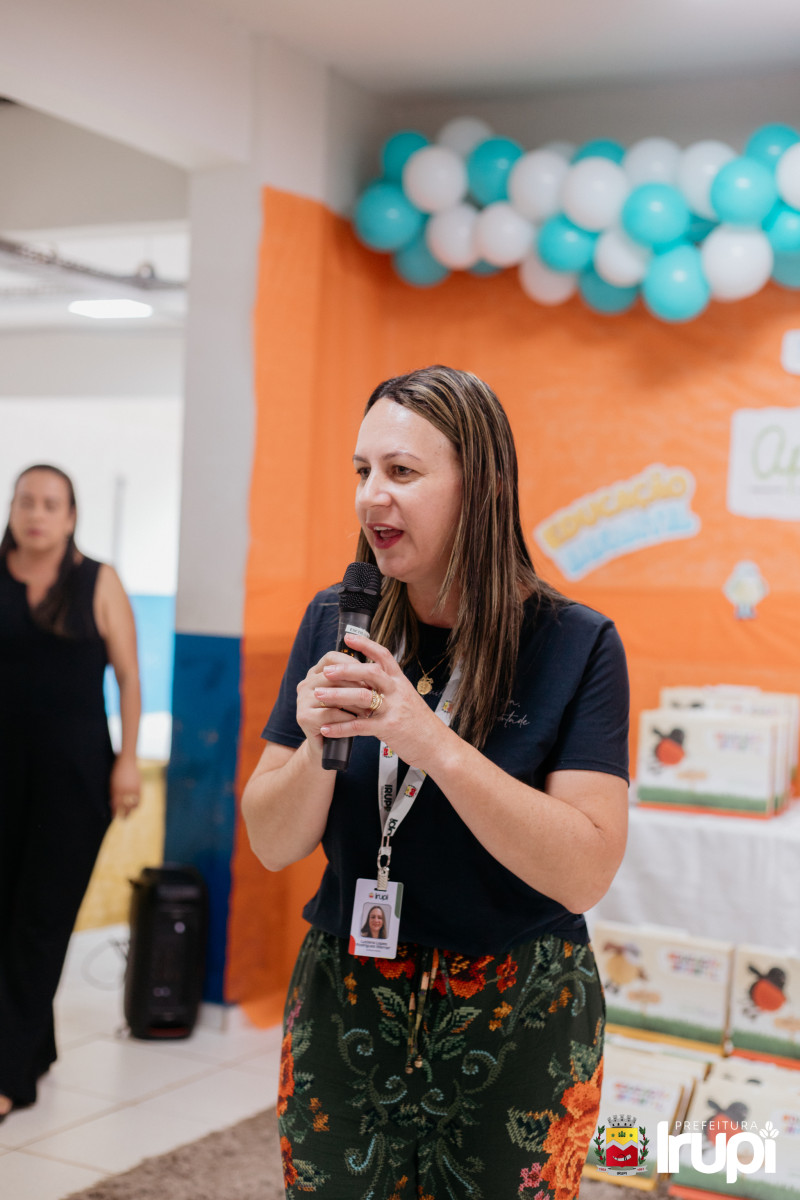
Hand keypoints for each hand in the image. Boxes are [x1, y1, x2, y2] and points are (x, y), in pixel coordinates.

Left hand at [110, 756, 140, 818]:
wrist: (127, 761)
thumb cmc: (116, 771)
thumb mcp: (112, 782)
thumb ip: (113, 793)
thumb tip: (113, 804)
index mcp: (117, 789)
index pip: (116, 805)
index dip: (115, 812)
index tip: (113, 817)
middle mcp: (126, 790)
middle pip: (126, 807)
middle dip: (124, 815)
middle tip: (123, 819)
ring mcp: (133, 788)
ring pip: (134, 804)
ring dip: (132, 811)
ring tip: (130, 814)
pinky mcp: (139, 786)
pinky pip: (139, 798)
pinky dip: (137, 804)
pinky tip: (135, 807)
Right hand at [295, 647, 373, 763]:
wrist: (329, 749)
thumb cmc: (343, 719)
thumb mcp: (349, 695)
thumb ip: (355, 679)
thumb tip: (377, 667)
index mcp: (315, 674)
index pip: (332, 657)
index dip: (352, 663)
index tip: (370, 672)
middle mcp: (305, 684)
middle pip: (333, 675)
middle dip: (357, 684)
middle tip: (375, 692)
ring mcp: (301, 700)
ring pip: (332, 694)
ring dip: (354, 702)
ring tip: (370, 709)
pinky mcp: (303, 717)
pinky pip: (330, 713)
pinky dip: (347, 718)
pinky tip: (357, 722)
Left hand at [311, 632, 447, 767]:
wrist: (437, 746)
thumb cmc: (419, 724)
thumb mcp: (406, 700)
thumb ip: (387, 690)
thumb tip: (365, 683)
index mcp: (400, 681)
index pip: (383, 655)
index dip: (366, 644)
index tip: (348, 638)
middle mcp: (398, 691)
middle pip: (370, 672)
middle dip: (345, 670)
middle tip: (326, 671)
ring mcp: (394, 709)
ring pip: (362, 697)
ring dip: (337, 696)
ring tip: (318, 696)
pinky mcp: (389, 728)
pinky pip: (360, 726)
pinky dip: (340, 728)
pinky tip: (325, 729)